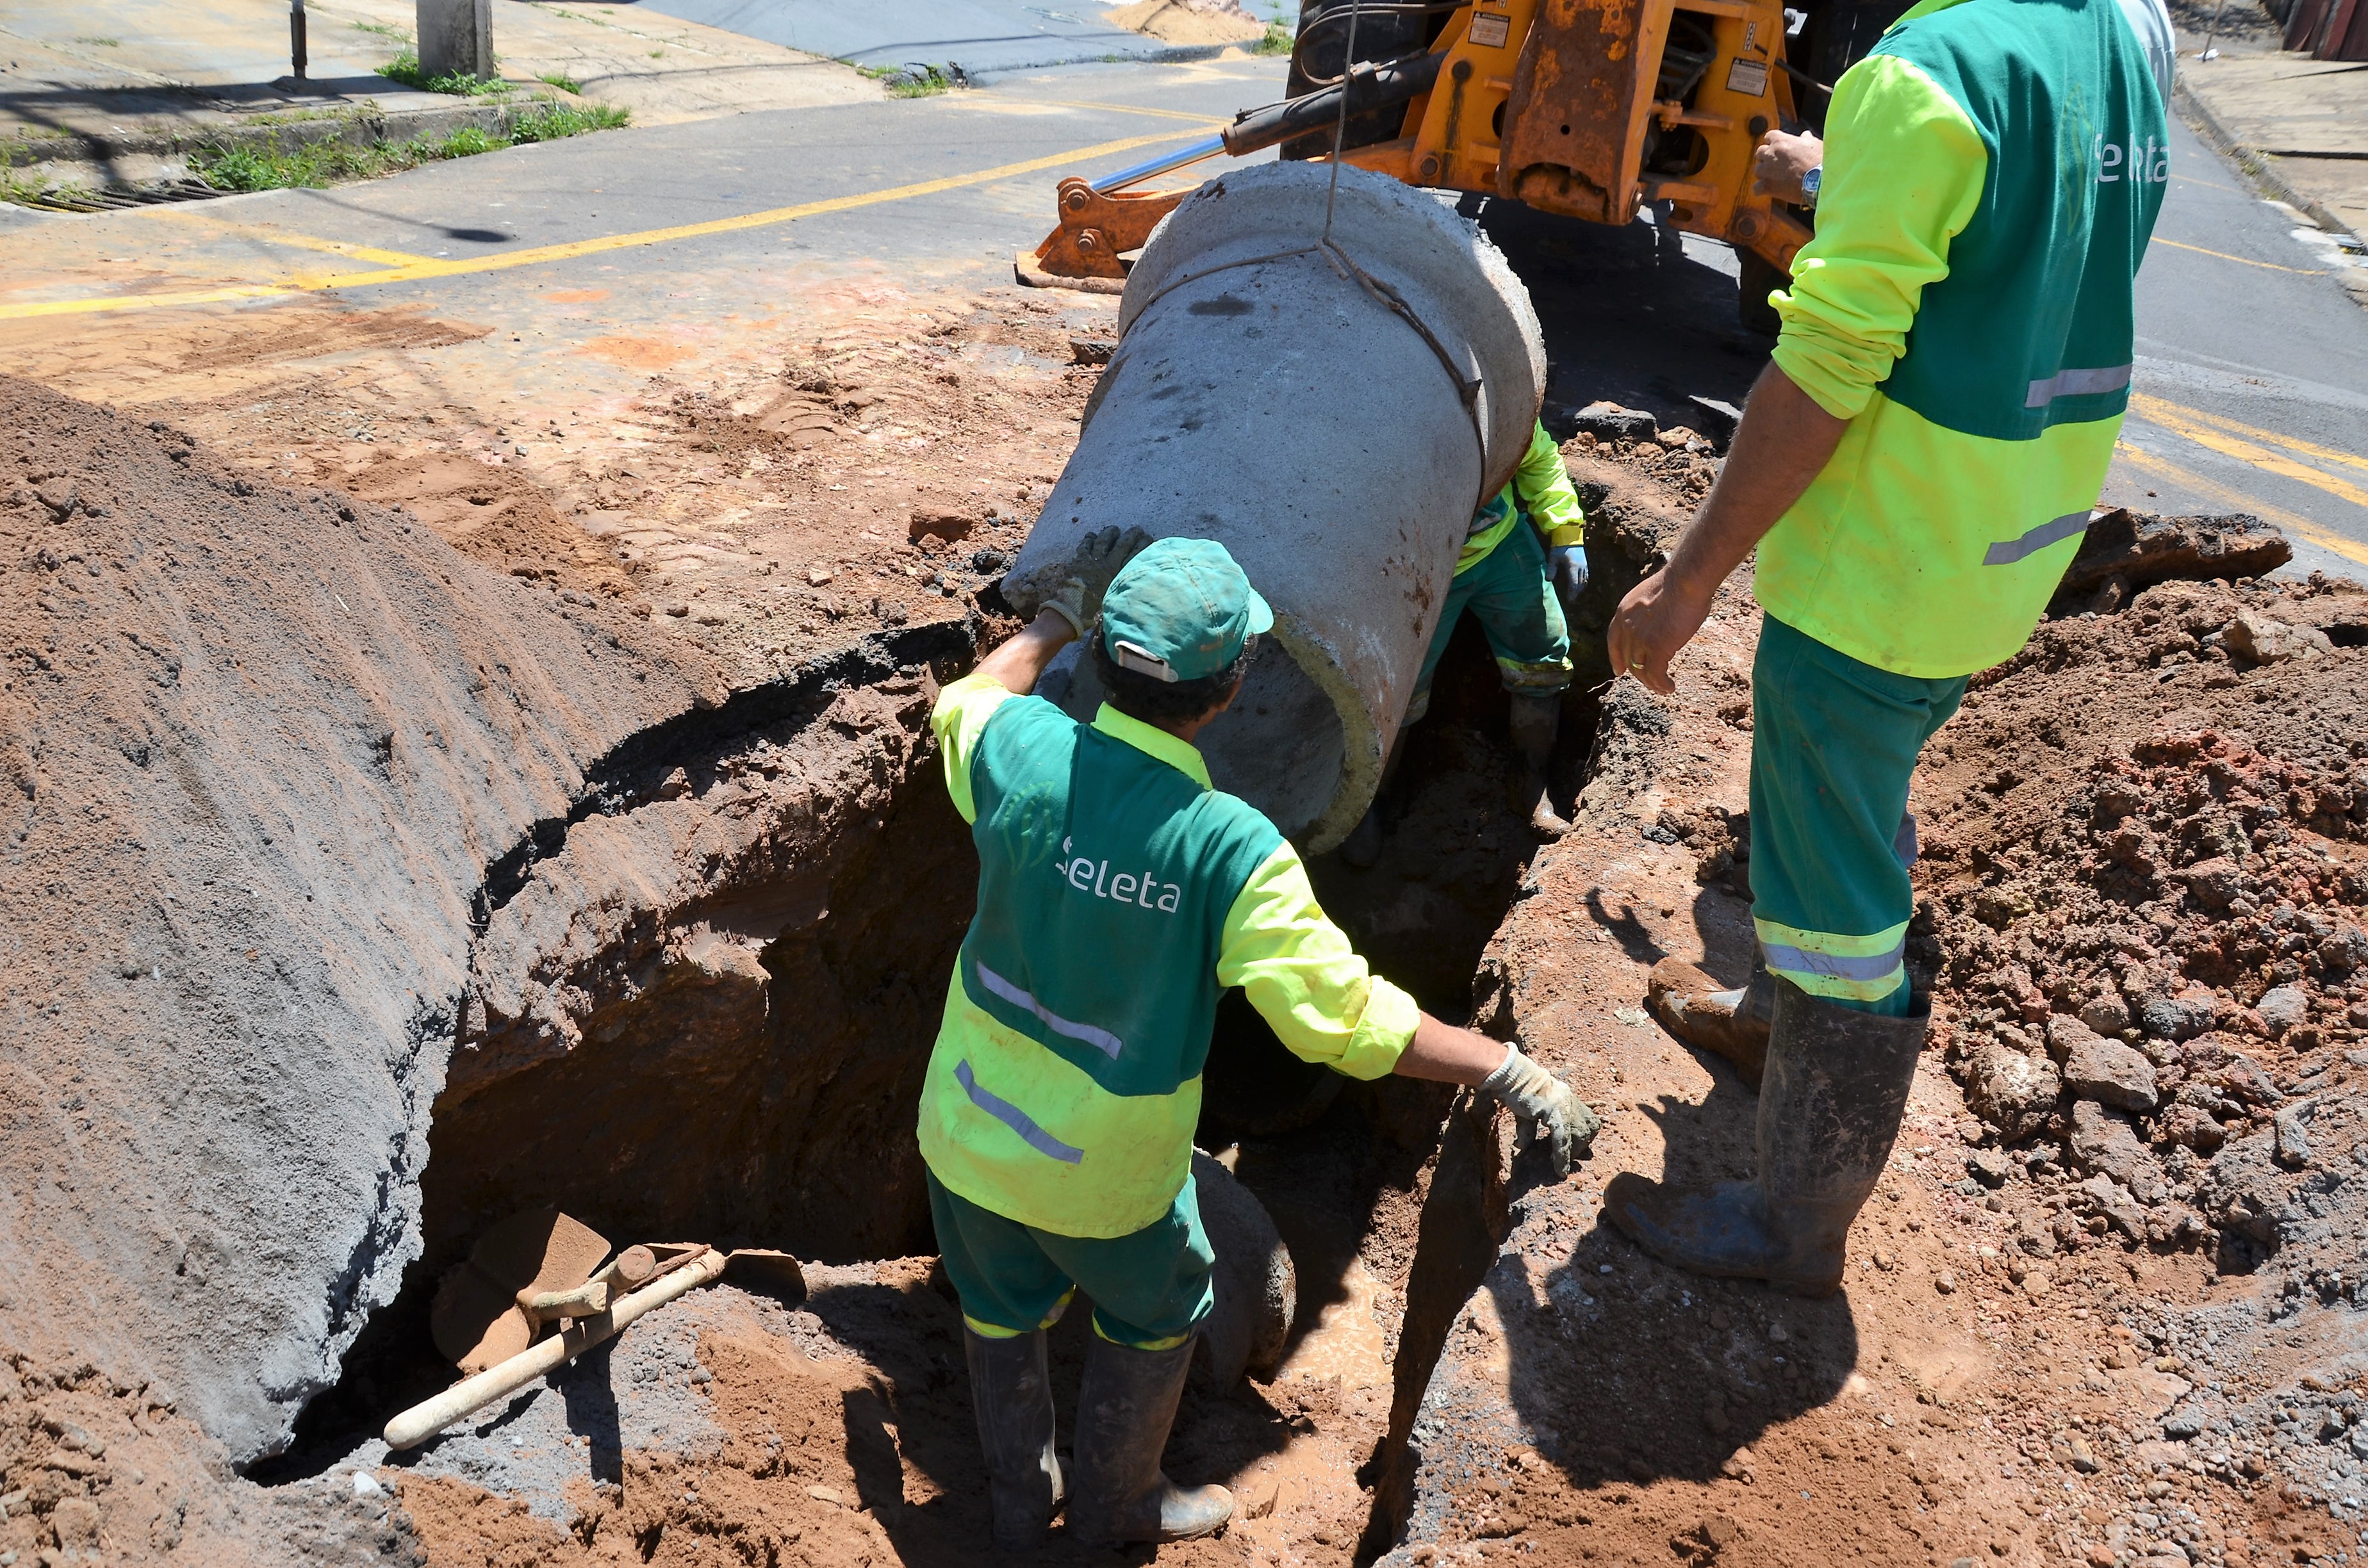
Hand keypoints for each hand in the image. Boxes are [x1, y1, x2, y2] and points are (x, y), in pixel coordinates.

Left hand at [1040, 524, 1153, 636]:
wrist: (1074, 612)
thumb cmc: (1096, 612)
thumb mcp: (1117, 600)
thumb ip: (1125, 588)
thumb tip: (1135, 583)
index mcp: (1119, 575)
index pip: (1135, 554)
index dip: (1143, 544)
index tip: (1148, 538)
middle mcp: (1108, 565)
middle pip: (1122, 545)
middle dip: (1132, 535)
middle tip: (1137, 529)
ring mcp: (1092, 561)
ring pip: (1103, 541)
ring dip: (1109, 534)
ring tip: (1115, 529)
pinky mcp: (1078, 561)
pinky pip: (1085, 546)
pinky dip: (1088, 540)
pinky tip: (1091, 535)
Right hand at [1478, 1044, 1597, 1179]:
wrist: (1511, 1076)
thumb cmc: (1517, 1090)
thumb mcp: (1527, 1112)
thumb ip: (1529, 1130)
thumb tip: (1521, 1147)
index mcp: (1566, 1096)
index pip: (1588, 1114)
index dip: (1588, 1130)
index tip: (1583, 1143)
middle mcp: (1569, 1100)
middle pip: (1591, 1125)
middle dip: (1584, 1144)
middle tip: (1572, 1156)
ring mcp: (1563, 1106)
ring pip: (1580, 1134)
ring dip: (1574, 1152)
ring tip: (1564, 1164)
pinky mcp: (1554, 1113)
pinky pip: (1562, 1140)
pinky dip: (1562, 1157)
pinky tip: (1559, 1170)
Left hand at [1548, 544, 1588, 611]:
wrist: (1570, 535)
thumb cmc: (1560, 546)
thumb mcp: (1553, 557)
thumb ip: (1551, 569)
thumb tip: (1548, 580)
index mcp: (1573, 567)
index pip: (1574, 584)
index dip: (1572, 593)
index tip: (1570, 600)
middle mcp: (1581, 567)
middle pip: (1580, 584)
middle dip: (1576, 592)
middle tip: (1571, 600)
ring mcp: (1584, 564)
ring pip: (1584, 580)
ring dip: (1580, 588)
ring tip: (1575, 594)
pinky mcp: (1585, 562)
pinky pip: (1586, 575)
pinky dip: (1583, 582)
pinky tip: (1579, 584)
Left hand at [1605, 565, 1713, 695]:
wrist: (1686, 580)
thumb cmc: (1680, 583)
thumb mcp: (1653, 596)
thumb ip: (1650, 613)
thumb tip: (1661, 621)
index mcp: (1623, 612)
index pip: (1613, 641)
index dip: (1616, 658)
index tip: (1619, 670)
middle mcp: (1627, 628)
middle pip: (1628, 658)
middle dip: (1638, 673)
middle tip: (1650, 682)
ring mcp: (1639, 640)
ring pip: (1641, 670)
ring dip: (1652, 683)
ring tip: (1663, 689)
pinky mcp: (1655, 649)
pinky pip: (1655, 675)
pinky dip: (1662, 685)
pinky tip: (1670, 688)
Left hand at [1752, 128, 1822, 203]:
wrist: (1821, 180)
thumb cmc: (1821, 160)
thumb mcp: (1815, 144)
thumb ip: (1806, 139)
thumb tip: (1805, 135)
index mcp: (1781, 140)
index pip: (1769, 136)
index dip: (1773, 142)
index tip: (1779, 148)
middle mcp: (1770, 154)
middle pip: (1760, 152)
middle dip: (1766, 158)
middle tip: (1777, 164)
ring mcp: (1767, 170)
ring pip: (1757, 170)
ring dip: (1764, 173)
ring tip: (1775, 178)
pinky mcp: (1767, 186)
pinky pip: (1756, 188)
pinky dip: (1761, 190)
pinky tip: (1769, 191)